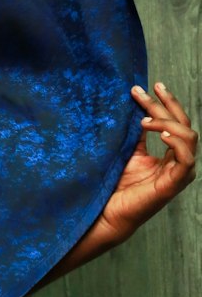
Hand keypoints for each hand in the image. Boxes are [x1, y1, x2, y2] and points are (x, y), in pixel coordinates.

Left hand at [99, 81, 197, 243]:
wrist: (107, 211)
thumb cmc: (116, 184)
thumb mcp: (128, 150)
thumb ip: (137, 132)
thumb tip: (135, 105)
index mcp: (170, 155)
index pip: (176, 122)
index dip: (164, 102)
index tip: (147, 85)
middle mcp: (178, 163)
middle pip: (182, 124)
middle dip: (164, 104)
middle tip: (140, 92)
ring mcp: (178, 173)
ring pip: (188, 137)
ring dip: (168, 122)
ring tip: (145, 120)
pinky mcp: (173, 184)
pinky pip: (186, 160)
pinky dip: (178, 143)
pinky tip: (164, 134)